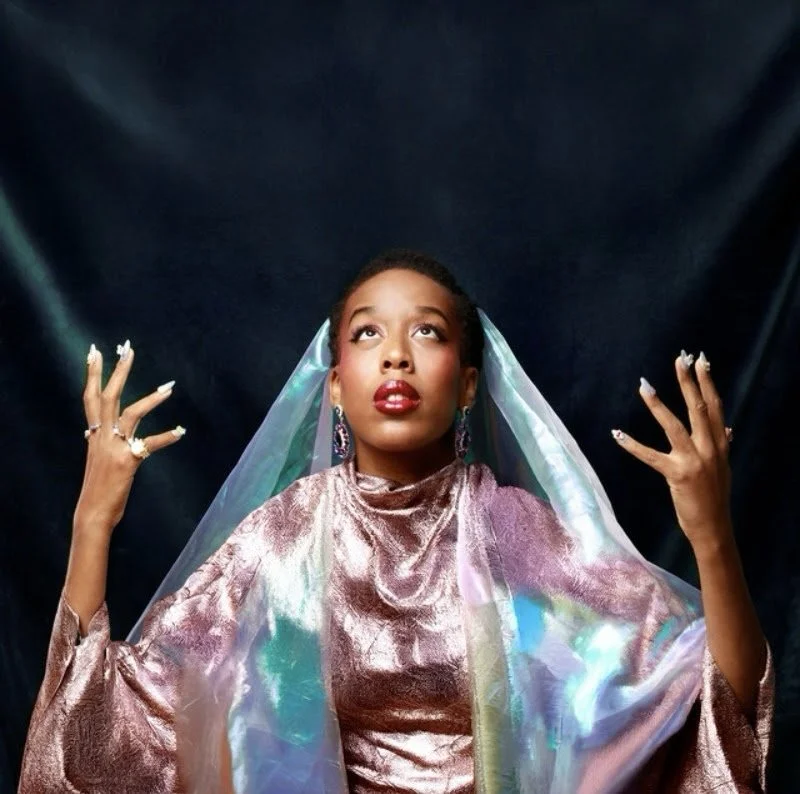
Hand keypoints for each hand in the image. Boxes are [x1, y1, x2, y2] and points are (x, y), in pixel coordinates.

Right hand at [74, 340, 184, 535]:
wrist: (93, 512)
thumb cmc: (98, 488)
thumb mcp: (94, 459)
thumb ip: (96, 443)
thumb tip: (89, 432)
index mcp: (94, 435)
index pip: (91, 397)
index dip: (93, 374)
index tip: (95, 351)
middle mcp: (101, 437)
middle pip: (108, 396)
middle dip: (118, 370)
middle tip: (127, 348)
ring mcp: (113, 448)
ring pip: (131, 413)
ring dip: (150, 398)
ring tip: (169, 387)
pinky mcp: (127, 461)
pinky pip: (150, 444)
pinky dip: (166, 437)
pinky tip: (181, 430)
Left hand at [612, 351, 732, 550]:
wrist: (714, 528)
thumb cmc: (714, 497)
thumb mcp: (723, 469)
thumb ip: (723, 447)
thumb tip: (728, 430)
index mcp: (720, 444)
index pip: (715, 406)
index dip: (707, 382)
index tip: (701, 360)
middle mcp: (710, 448)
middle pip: (699, 408)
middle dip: (689, 381)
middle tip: (681, 358)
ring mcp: (694, 461)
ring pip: (674, 425)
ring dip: (657, 404)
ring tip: (644, 385)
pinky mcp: (677, 474)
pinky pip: (650, 456)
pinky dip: (632, 444)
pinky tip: (617, 433)